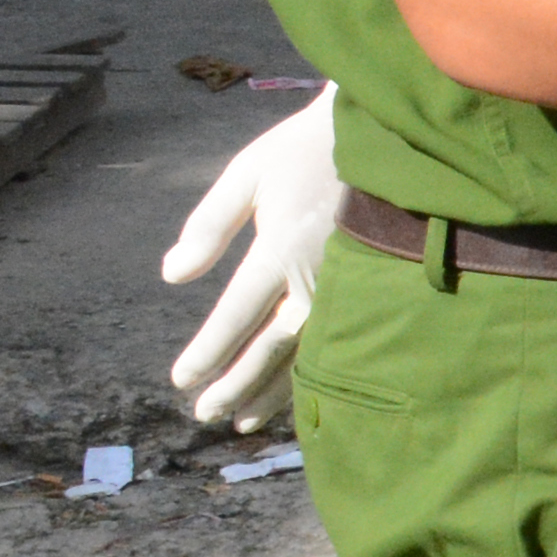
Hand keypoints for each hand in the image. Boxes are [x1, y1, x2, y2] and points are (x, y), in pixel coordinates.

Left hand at [160, 84, 343, 433]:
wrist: (384, 135)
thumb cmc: (305, 149)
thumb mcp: (247, 174)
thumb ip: (208, 225)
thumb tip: (172, 276)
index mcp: (282, 247)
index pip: (236, 315)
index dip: (207, 352)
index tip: (181, 380)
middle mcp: (317, 277)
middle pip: (270, 348)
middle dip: (235, 385)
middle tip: (204, 414)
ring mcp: (348, 287)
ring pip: (306, 355)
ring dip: (272, 392)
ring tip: (241, 421)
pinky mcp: (370, 290)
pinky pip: (336, 344)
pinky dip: (311, 375)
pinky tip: (294, 397)